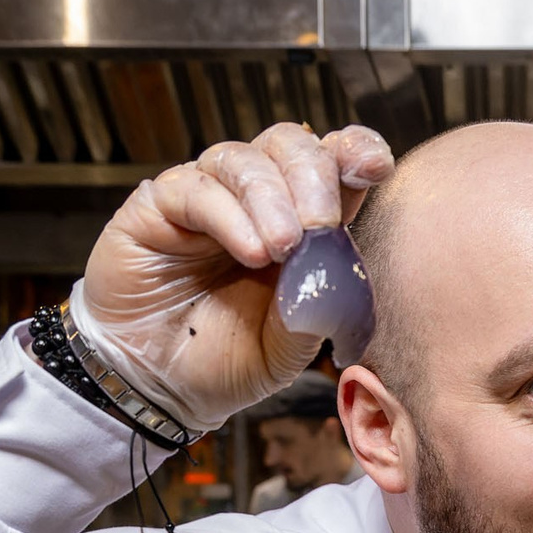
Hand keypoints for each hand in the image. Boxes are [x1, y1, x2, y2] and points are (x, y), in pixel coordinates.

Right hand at [81, 122, 393, 428]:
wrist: (160, 389)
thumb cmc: (226, 362)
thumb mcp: (290, 346)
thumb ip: (322, 305)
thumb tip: (342, 267)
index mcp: (298, 221)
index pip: (332, 161)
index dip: (355, 150)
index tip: (375, 167)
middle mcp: (252, 199)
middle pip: (290, 144)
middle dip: (315, 177)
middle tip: (321, 226)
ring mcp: (204, 197)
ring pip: (244, 159)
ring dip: (273, 198)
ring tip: (283, 248)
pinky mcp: (156, 206)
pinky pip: (196, 188)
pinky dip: (230, 215)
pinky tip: (250, 251)